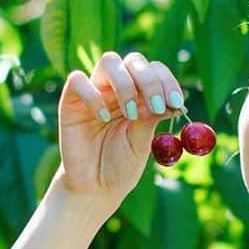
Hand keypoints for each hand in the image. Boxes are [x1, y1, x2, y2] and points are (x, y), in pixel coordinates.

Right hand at [57, 50, 185, 200]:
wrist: (95, 188)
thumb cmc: (121, 165)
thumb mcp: (141, 143)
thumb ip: (151, 119)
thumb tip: (172, 102)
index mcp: (140, 95)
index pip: (155, 70)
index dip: (167, 81)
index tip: (177, 102)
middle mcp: (118, 88)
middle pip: (134, 60)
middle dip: (149, 81)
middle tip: (156, 106)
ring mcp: (95, 92)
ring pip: (109, 61)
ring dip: (125, 84)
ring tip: (129, 114)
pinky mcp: (71, 102)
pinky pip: (77, 80)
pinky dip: (93, 95)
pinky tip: (101, 118)